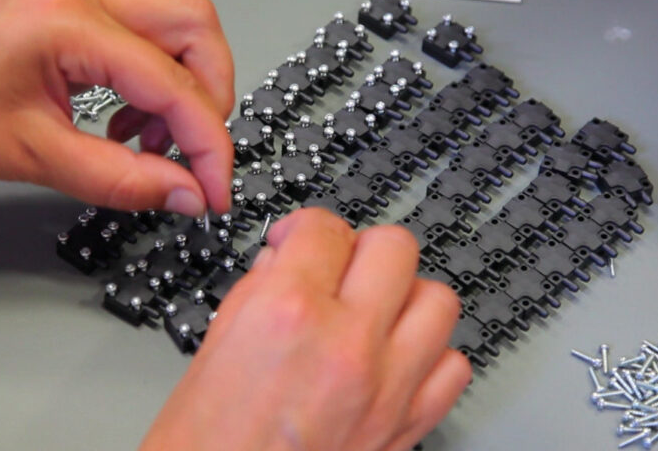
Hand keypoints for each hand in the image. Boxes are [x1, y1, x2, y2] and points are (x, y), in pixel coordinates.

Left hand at [0, 0, 233, 213]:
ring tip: (151, 146)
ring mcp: (76, 3)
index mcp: (70, 22)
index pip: (174, 81)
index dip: (207, 144)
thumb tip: (185, 192)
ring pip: (174, 30)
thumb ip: (122, 178)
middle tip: (197, 155)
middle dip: (210, 95)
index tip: (213, 190)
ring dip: (181, 90)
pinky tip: (125, 128)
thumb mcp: (34, 158)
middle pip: (195, 28)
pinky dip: (152, 86)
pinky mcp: (70, 20)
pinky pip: (141, 42)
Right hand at [141, 208, 470, 450]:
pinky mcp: (406, 426)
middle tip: (335, 268)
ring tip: (372, 310)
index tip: (297, 240)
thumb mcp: (214, 344)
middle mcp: (346, 344)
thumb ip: (259, 288)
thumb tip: (287, 260)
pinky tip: (395, 359)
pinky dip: (429, 355)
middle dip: (359, 249)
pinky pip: (452, 367)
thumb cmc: (205, 445)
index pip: (323, 227)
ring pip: (437, 300)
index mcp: (287, 313)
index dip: (304, 228)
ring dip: (404, 296)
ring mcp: (386, 387)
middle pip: (394, 247)